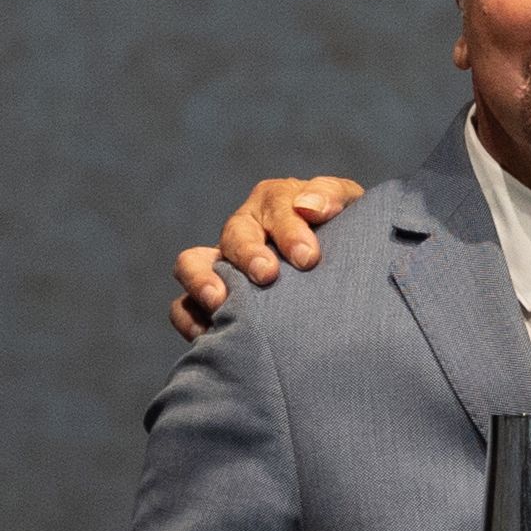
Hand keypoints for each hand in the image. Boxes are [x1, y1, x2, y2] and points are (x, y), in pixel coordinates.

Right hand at [166, 175, 364, 338]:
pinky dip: (190, 318)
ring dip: (202, 280)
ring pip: (192, 263)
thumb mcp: (347, 206)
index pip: (277, 207)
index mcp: (276, 202)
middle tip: (267, 275)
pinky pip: (184, 306)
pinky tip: (211, 333)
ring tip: (220, 301)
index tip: (308, 257)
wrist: (342, 268)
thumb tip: (310, 207)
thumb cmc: (344, 231)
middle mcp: (244, 229)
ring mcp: (223, 264)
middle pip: (234, 234)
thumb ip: (332, 196)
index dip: (289, 231)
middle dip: (248, 253)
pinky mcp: (210, 300)